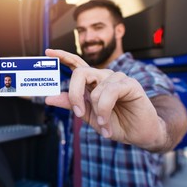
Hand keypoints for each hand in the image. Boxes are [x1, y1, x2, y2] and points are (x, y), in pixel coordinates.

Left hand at [45, 49, 165, 149]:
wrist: (138, 134)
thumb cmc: (115, 123)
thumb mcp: (88, 116)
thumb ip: (71, 104)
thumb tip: (49, 98)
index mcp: (93, 82)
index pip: (76, 64)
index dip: (63, 56)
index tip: (48, 51)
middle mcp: (104, 77)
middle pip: (80, 73)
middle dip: (75, 94)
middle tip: (78, 113)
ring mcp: (117, 78)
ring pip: (95, 89)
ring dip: (96, 111)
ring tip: (104, 125)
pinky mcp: (130, 84)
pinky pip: (109, 93)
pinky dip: (104, 110)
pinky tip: (108, 122)